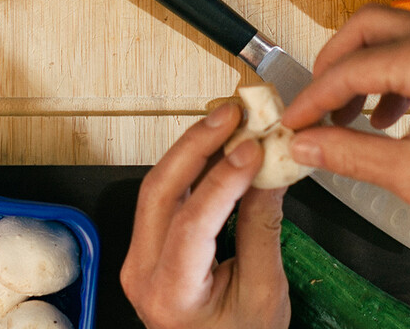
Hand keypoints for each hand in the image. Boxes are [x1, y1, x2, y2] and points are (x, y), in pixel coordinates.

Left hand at [121, 103, 289, 328]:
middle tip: (233, 114)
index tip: (253, 147)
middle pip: (160, 192)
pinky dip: (191, 170)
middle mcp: (143, 274)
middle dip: (196, 145)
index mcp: (171, 295)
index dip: (222, 179)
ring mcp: (140, 259)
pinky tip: (218, 150)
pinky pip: (164, 200)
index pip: (191, 224)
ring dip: (193, 150)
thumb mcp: (264, 293)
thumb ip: (262, 230)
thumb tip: (269, 171)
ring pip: (158, 189)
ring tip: (229, 122)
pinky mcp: (148, 249)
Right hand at [278, 5, 409, 251]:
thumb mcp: (409, 173)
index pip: (350, 68)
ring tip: (350, 118)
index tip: (293, 120)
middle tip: (315, 103)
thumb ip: (347, 153)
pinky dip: (397, 72)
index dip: (313, 97)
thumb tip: (306, 144)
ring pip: (397, 33)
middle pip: (369, 27)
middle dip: (334, 64)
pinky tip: (390, 117)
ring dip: (366, 68)